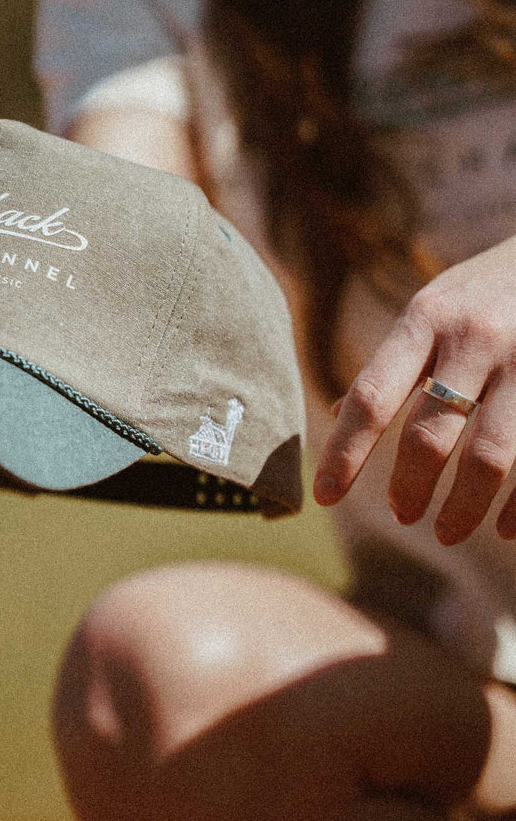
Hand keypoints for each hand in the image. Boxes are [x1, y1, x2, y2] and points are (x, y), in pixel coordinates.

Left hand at [314, 234, 515, 543]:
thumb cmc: (482, 290)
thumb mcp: (430, 308)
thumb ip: (391, 362)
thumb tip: (337, 412)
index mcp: (424, 321)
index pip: (371, 398)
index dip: (345, 453)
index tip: (323, 496)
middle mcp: (473, 339)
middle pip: (430, 435)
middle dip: (410, 489)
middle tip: (402, 516)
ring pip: (491, 458)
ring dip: (464, 508)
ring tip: (444, 531)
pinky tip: (505, 529)